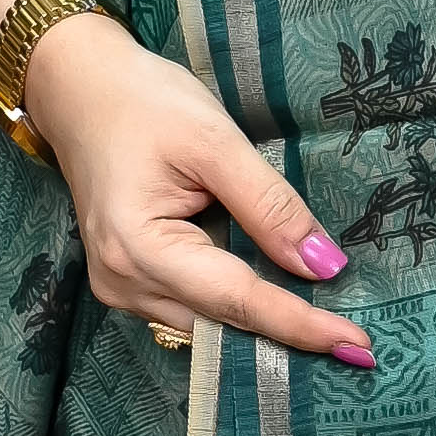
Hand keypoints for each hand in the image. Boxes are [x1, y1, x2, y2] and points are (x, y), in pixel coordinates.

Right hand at [21, 8, 372, 363]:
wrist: (78, 87)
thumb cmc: (142, 101)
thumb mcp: (215, 141)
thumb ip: (269, 206)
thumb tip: (323, 265)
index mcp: (140, 248)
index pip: (237, 300)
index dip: (300, 325)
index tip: (357, 348)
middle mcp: (123, 282)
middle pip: (222, 322)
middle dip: (287, 332)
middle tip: (357, 345)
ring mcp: (120, 286)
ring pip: (208, 322)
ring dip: (262, 322)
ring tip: (327, 324)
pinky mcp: (127, 280)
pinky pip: (192, 307)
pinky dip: (234, 305)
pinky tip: (277, 299)